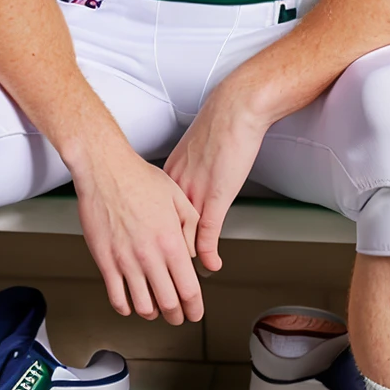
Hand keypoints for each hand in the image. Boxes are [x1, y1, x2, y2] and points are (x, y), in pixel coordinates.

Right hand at [71, 147, 203, 325]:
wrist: (106, 170)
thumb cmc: (139, 179)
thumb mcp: (179, 198)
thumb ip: (192, 229)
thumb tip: (196, 254)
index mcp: (171, 242)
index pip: (189, 290)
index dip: (195, 308)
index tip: (195, 312)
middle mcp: (150, 256)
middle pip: (169, 304)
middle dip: (176, 316)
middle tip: (177, 316)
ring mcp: (126, 261)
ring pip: (143, 306)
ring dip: (152, 313)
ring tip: (155, 309)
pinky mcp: (105, 261)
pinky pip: (116, 297)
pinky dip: (125, 308)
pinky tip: (129, 303)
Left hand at [164, 83, 270, 272]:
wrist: (235, 109)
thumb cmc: (219, 125)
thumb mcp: (194, 152)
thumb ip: (187, 172)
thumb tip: (186, 184)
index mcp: (168, 176)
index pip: (156, 217)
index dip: (156, 237)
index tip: (154, 252)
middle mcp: (177, 187)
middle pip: (164, 231)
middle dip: (165, 256)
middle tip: (165, 276)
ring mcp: (195, 194)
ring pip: (184, 236)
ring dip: (185, 261)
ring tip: (185, 280)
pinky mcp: (216, 198)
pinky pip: (207, 234)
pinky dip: (208, 253)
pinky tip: (212, 265)